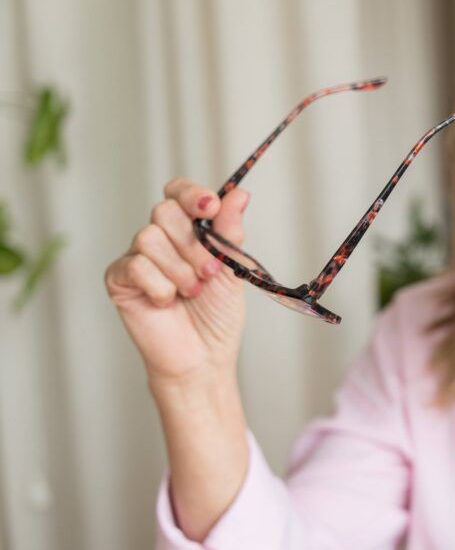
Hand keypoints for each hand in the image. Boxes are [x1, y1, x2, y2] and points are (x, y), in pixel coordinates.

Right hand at [105, 178, 249, 383]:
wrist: (204, 355)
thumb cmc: (218, 314)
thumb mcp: (232, 268)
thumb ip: (230, 232)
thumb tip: (240, 193)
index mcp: (187, 231)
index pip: (178, 193)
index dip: (192, 194)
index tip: (210, 207)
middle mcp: (160, 239)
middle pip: (164, 211)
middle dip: (193, 244)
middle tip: (209, 272)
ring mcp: (137, 257)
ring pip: (149, 237)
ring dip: (179, 269)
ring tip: (191, 292)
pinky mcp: (119, 279)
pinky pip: (136, 266)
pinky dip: (160, 286)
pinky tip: (167, 302)